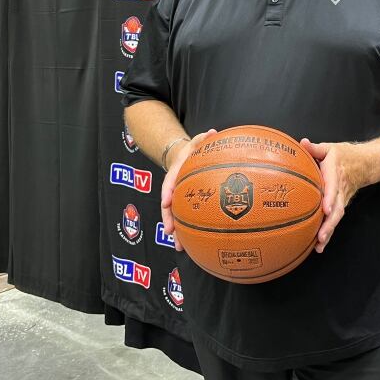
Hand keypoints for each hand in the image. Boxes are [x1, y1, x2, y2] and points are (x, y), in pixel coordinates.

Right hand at [161, 129, 217, 250]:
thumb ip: (203, 139)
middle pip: (168, 205)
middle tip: (171, 232)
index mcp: (174, 173)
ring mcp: (176, 198)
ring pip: (174, 217)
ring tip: (179, 247)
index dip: (167, 192)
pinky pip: (184, 219)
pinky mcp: (183, 206)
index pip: (169, 182)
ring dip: (176, 232)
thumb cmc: (192, 152)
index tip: (166, 201)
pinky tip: (191, 245)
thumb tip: (213, 132)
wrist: (182, 158)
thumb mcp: (196, 142)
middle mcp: (173, 188)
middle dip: (168, 219)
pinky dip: (186, 232)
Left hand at [300, 139, 371, 252]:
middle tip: (321, 236)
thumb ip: (315, 148)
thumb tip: (302, 144)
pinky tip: (319, 245)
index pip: (334, 187)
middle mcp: (340, 190)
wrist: (365, 164)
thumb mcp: (330, 148)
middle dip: (330, 223)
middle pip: (337, 209)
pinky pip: (335, 220)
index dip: (330, 198)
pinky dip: (329, 232)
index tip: (325, 209)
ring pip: (337, 217)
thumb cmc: (343, 156)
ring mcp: (342, 200)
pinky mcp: (341, 206)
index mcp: (336, 174)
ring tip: (319, 245)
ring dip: (329, 231)